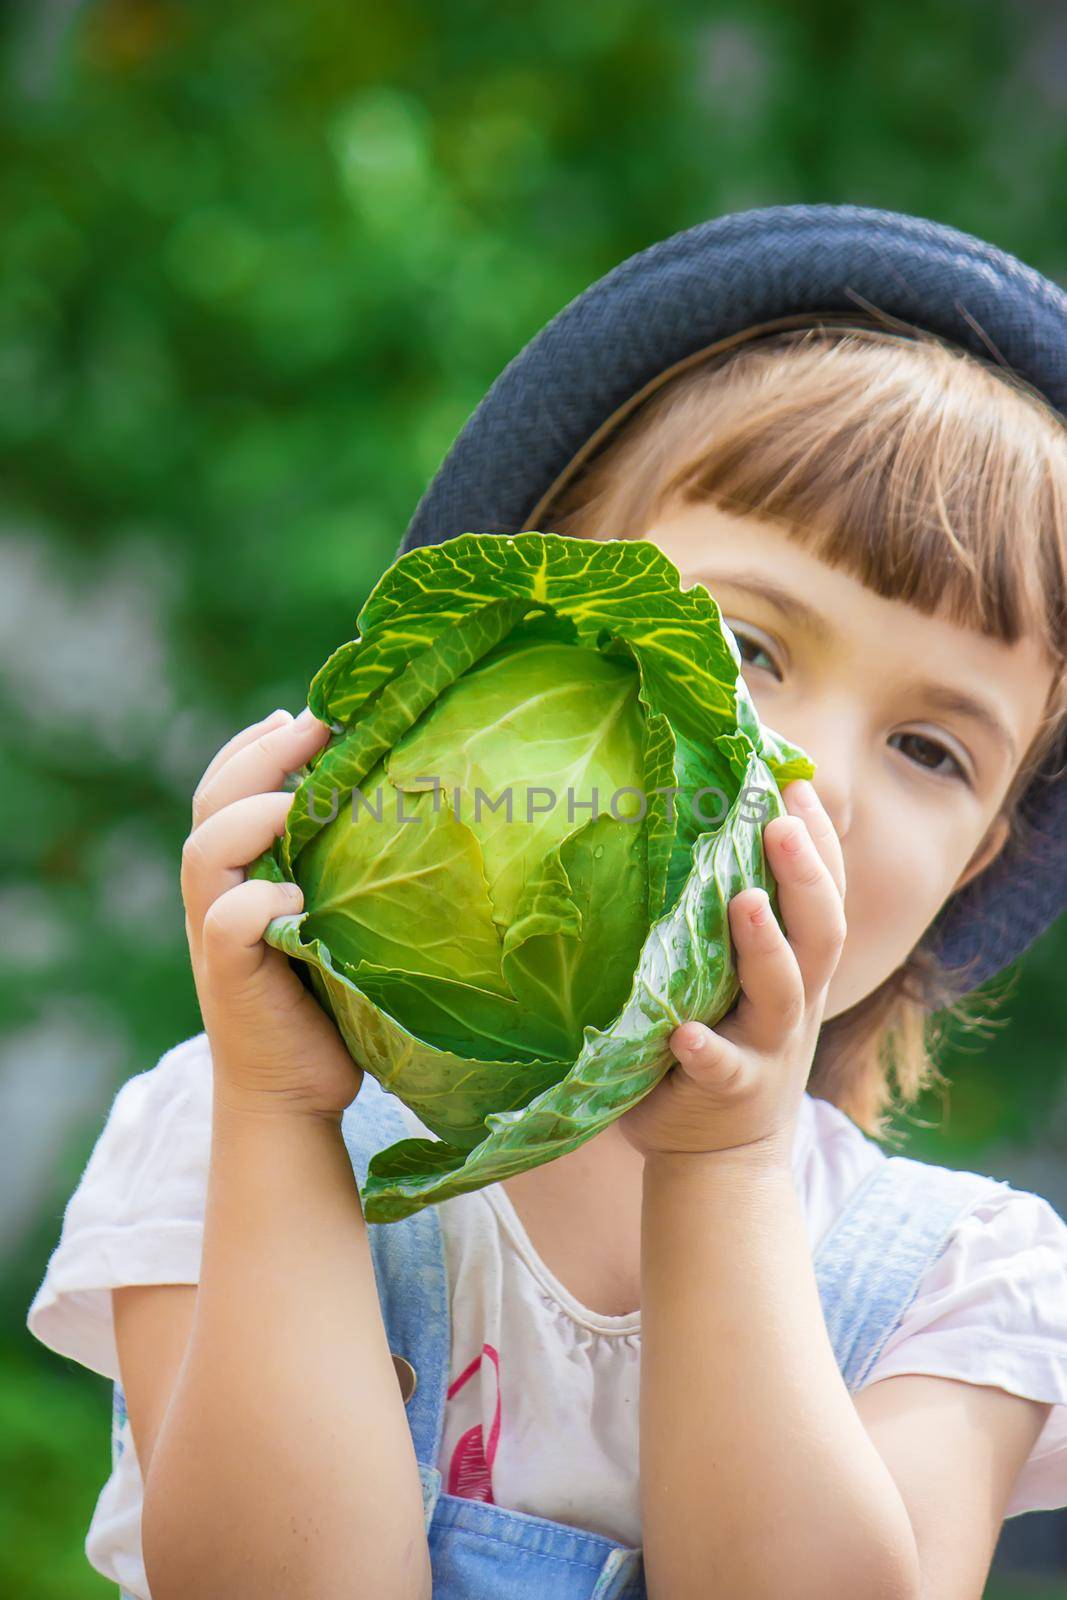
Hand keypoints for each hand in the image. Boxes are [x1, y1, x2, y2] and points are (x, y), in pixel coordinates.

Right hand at [181, 705, 363, 1120]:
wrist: (298, 1096)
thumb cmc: (333, 1002)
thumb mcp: (342, 919)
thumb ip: (350, 868)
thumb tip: (419, 800)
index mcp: (240, 872)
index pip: (225, 786)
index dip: (256, 743)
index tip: (305, 712)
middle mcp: (217, 896)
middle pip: (211, 801)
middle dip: (258, 754)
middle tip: (312, 725)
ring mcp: (215, 937)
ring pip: (204, 853)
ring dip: (250, 815)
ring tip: (298, 801)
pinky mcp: (228, 979)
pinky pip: (227, 923)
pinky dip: (256, 899)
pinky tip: (295, 895)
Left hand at [618, 779, 846, 1165]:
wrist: (722, 1156)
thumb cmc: (723, 1039)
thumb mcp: (738, 978)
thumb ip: (730, 917)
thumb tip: (694, 825)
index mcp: (799, 965)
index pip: (824, 892)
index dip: (818, 840)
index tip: (795, 782)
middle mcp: (795, 1001)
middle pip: (821, 932)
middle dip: (806, 875)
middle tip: (780, 821)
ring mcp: (767, 1048)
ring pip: (783, 993)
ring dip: (767, 947)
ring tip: (743, 901)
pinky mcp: (729, 1091)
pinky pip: (722, 1069)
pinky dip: (707, 1050)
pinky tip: (685, 1033)